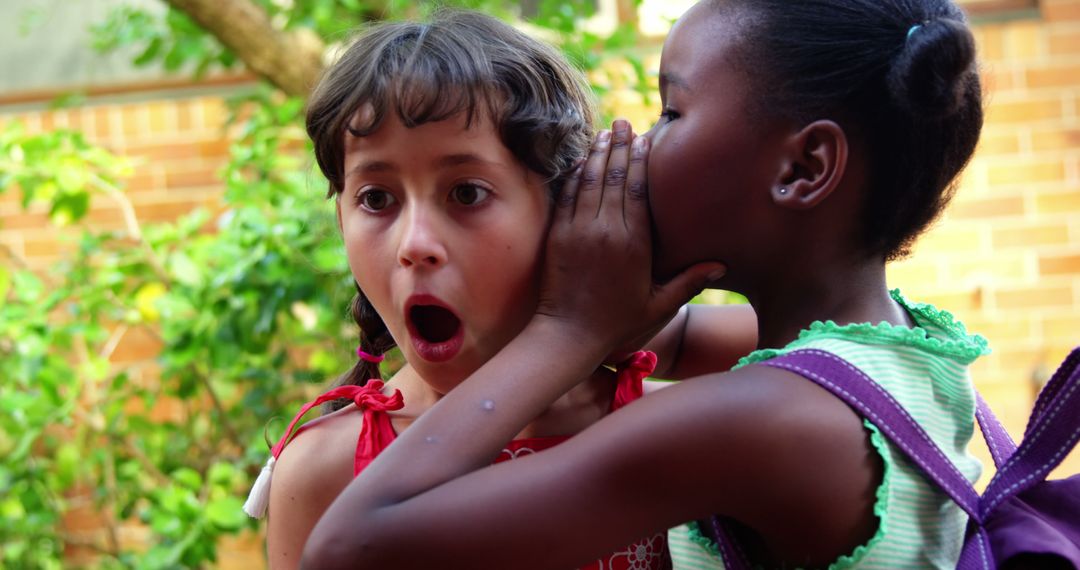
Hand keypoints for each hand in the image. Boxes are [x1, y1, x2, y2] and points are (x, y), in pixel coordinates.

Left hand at [537, 119, 724, 356]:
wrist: (569, 333)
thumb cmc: (617, 322)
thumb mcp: (659, 304)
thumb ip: (689, 282)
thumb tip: (721, 266)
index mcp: (633, 242)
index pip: (637, 189)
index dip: (640, 160)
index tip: (644, 139)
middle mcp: (606, 230)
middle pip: (613, 176)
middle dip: (619, 146)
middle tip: (624, 122)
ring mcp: (578, 230)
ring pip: (588, 180)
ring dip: (596, 153)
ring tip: (605, 132)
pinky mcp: (558, 235)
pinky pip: (567, 195)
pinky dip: (574, 174)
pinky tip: (580, 159)